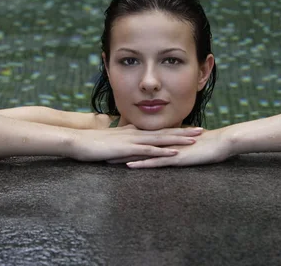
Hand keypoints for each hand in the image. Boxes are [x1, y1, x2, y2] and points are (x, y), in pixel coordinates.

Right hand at [67, 124, 203, 162]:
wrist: (79, 141)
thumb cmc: (93, 142)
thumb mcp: (112, 140)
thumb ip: (123, 139)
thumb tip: (131, 139)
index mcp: (134, 132)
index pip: (158, 129)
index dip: (175, 128)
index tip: (189, 128)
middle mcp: (136, 133)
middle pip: (165, 132)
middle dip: (184, 131)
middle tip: (201, 130)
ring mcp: (132, 140)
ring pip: (160, 139)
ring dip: (178, 139)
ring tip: (194, 139)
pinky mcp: (127, 149)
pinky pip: (148, 150)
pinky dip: (162, 151)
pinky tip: (174, 153)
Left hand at [106, 129, 230, 167]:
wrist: (221, 142)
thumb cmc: (207, 145)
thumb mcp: (187, 145)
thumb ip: (175, 145)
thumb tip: (168, 147)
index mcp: (164, 140)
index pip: (140, 141)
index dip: (124, 143)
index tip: (110, 145)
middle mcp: (163, 143)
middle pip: (136, 146)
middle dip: (119, 149)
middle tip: (101, 152)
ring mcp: (168, 150)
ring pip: (142, 153)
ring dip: (125, 157)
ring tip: (108, 160)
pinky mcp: (175, 158)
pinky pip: (155, 162)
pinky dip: (142, 163)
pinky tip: (129, 165)